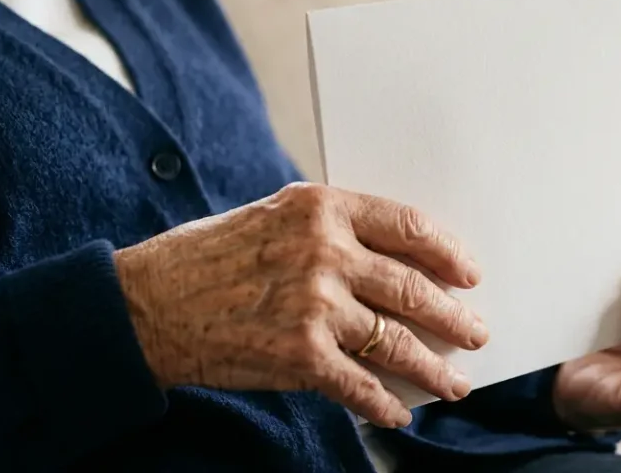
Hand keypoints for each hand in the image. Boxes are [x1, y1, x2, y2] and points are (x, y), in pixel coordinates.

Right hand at [112, 182, 486, 427]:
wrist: (145, 303)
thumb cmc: (209, 256)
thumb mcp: (275, 214)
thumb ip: (334, 228)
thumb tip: (399, 258)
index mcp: (322, 208)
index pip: (409, 226)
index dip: (449, 253)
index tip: (469, 273)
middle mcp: (325, 253)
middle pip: (413, 289)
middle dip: (453, 318)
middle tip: (475, 332)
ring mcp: (314, 306)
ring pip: (397, 342)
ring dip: (433, 369)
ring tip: (454, 382)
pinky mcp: (299, 356)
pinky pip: (360, 386)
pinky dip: (385, 405)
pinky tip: (401, 413)